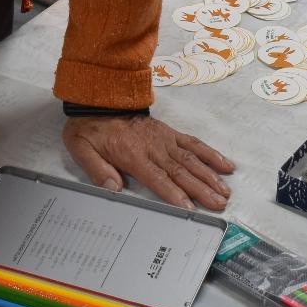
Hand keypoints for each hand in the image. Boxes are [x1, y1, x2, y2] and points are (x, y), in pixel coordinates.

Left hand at [64, 114, 232, 210]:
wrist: (101, 98)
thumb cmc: (91, 128)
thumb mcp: (81, 149)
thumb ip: (97, 170)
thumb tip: (113, 189)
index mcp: (132, 154)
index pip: (158, 178)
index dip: (174, 194)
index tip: (189, 208)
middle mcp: (153, 147)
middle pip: (181, 171)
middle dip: (201, 189)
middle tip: (219, 204)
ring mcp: (165, 139)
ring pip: (192, 159)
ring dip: (210, 176)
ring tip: (225, 191)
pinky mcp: (170, 133)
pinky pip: (193, 143)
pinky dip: (210, 154)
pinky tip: (224, 165)